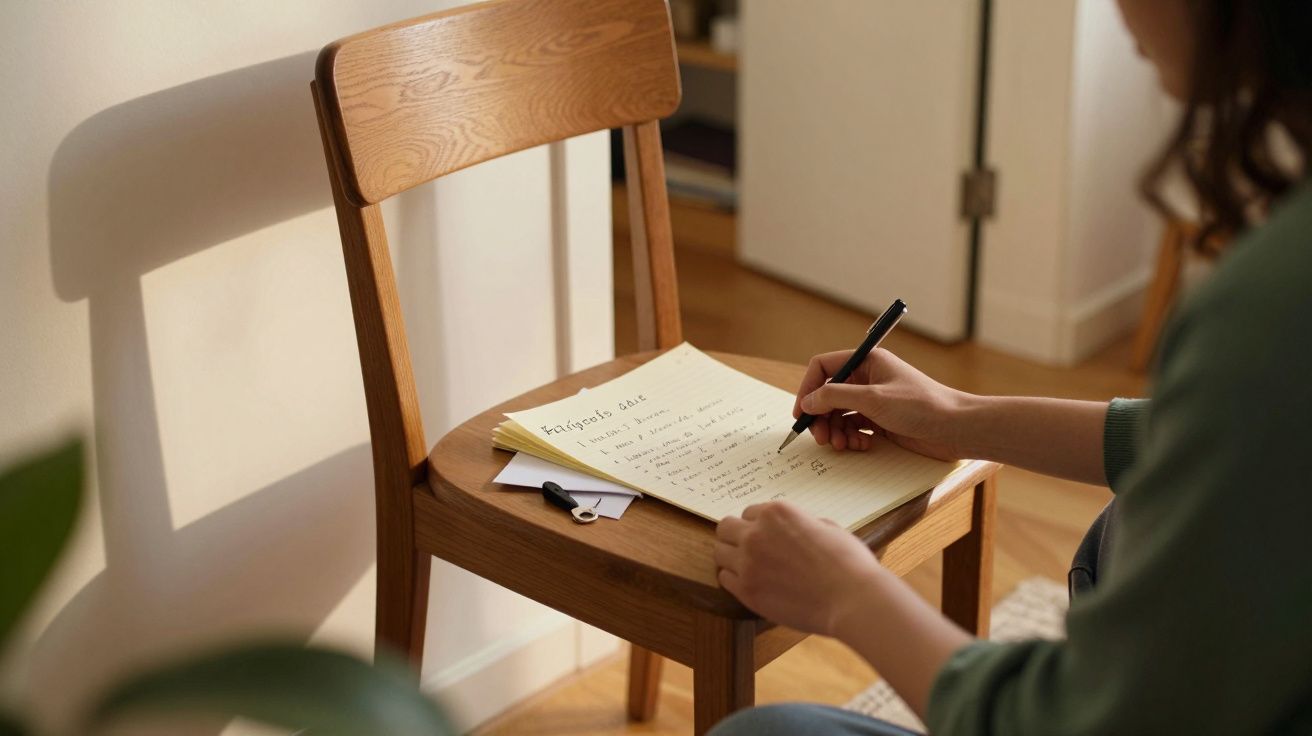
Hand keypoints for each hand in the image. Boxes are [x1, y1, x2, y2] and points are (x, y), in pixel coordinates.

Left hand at [714, 501, 883, 636]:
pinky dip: (733, 579)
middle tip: (748, 549)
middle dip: (736, 536)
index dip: (758, 525)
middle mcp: (756, 533)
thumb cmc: (848, 562)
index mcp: (776, 513)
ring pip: (719, 552)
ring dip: (731, 558)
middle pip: (726, 528)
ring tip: (748, 568)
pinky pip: (724, 578)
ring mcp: (747, 563)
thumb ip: (801, 523)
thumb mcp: (827, 527)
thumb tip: (793, 530)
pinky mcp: (746, 591)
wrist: (851, 599)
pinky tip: (749, 583)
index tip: (765, 536)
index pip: (749, 513)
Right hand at [793, 348, 965, 459]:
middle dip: (821, 417)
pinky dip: (851, 438)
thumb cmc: (921, 406)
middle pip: (828, 395)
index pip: (824, 367)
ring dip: (835, 431)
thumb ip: (835, 397)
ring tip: (840, 445)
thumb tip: (808, 402)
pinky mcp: (882, 422)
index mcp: (867, 362)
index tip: (801, 413)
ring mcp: (875, 401)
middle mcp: (868, 379)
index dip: (808, 388)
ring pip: (839, 415)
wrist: (956, 428)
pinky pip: (854, 428)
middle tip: (821, 437)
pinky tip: (859, 446)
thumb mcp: (873, 398)